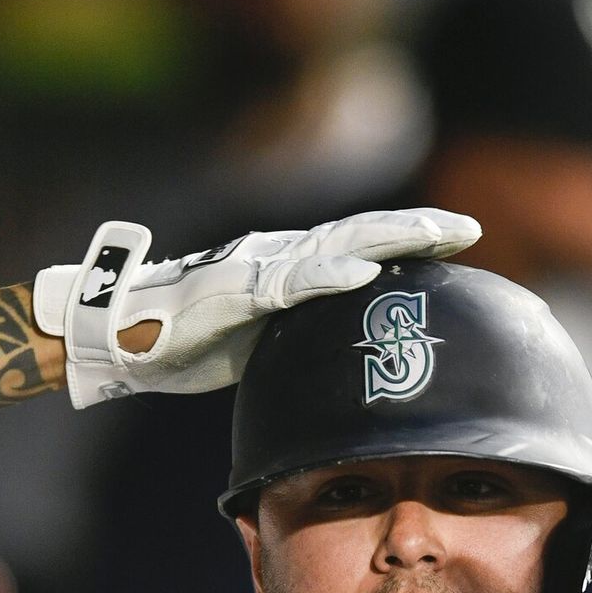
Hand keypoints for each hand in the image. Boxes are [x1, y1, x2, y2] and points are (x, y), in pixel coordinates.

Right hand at [37, 208, 481, 404]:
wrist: (121, 338)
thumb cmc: (184, 340)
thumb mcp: (259, 344)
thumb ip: (298, 339)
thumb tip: (338, 363)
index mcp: (288, 268)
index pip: (362, 248)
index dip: (411, 240)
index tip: (461, 239)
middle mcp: (279, 256)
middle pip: (362, 236)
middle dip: (419, 231)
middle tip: (470, 229)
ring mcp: (258, 268)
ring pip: (337, 246)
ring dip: (391, 240)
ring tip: (438, 236)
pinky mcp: (234, 289)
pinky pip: (289, 282)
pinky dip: (330, 275)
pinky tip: (366, 274)